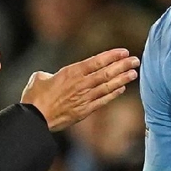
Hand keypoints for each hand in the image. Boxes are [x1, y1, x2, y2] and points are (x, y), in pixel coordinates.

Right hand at [21, 48, 139, 131]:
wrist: (35, 118)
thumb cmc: (34, 97)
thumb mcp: (39, 78)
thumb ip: (49, 74)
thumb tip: (49, 77)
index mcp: (71, 72)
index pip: (96, 61)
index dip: (112, 56)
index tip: (124, 52)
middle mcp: (81, 84)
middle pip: (106, 72)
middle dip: (122, 65)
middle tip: (136, 60)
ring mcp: (84, 98)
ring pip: (108, 86)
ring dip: (122, 79)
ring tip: (134, 73)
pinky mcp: (85, 111)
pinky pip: (103, 101)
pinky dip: (113, 94)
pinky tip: (122, 89)